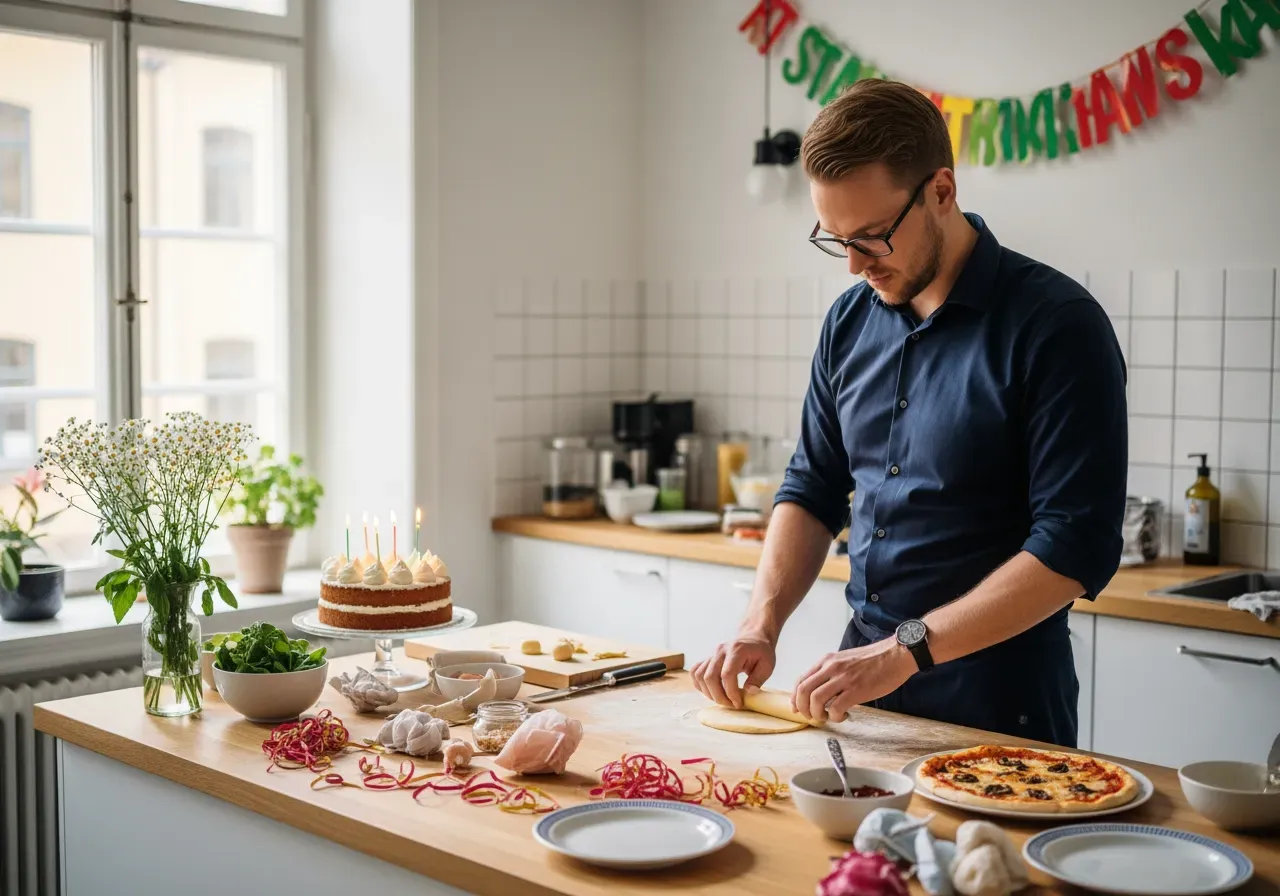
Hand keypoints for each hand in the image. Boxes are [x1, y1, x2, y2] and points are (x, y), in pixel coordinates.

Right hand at [691, 634, 776, 708]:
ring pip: (700, 676)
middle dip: (719, 696)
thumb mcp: (767, 665)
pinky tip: (712, 691)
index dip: (731, 692)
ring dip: (709, 693)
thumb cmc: (761, 652)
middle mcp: (720, 650)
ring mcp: (712, 654)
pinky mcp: (707, 659)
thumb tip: (749, 693)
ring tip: (723, 699)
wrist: (752, 637)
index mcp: (736, 650)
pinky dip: (700, 685)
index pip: (727, 674)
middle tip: (731, 705)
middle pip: (710, 677)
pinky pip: (695, 673)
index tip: (738, 703)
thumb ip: (758, 679)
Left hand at [790, 638, 914, 722]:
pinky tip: (842, 716)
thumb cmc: (873, 660)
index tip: (796, 708)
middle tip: (811, 717)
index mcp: (827, 661)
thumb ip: (831, 672)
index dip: (795, 697)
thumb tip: (820, 691)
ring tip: (826, 717)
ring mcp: (843, 678)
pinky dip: (835, 717)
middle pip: (803, 691)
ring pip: (815, 700)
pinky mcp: (856, 690)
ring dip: (817, 714)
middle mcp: (831, 668)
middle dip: (803, 709)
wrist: (896, 655)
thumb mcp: (845, 660)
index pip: (801, 680)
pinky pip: (836, 708)